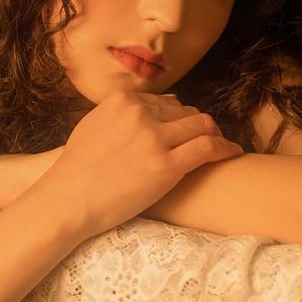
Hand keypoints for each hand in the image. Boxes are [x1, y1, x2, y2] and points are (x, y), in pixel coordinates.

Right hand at [30, 84, 243, 241]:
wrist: (68, 201)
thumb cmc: (77, 169)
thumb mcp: (94, 124)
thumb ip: (125, 111)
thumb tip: (164, 101)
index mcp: (122, 100)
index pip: (165, 101)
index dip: (179, 116)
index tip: (186, 128)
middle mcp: (140, 113)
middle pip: (185, 111)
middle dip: (198, 124)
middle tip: (208, 138)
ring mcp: (154, 139)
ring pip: (202, 125)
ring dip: (214, 133)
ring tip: (221, 145)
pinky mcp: (167, 167)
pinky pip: (208, 148)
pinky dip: (225, 148)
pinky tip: (233, 153)